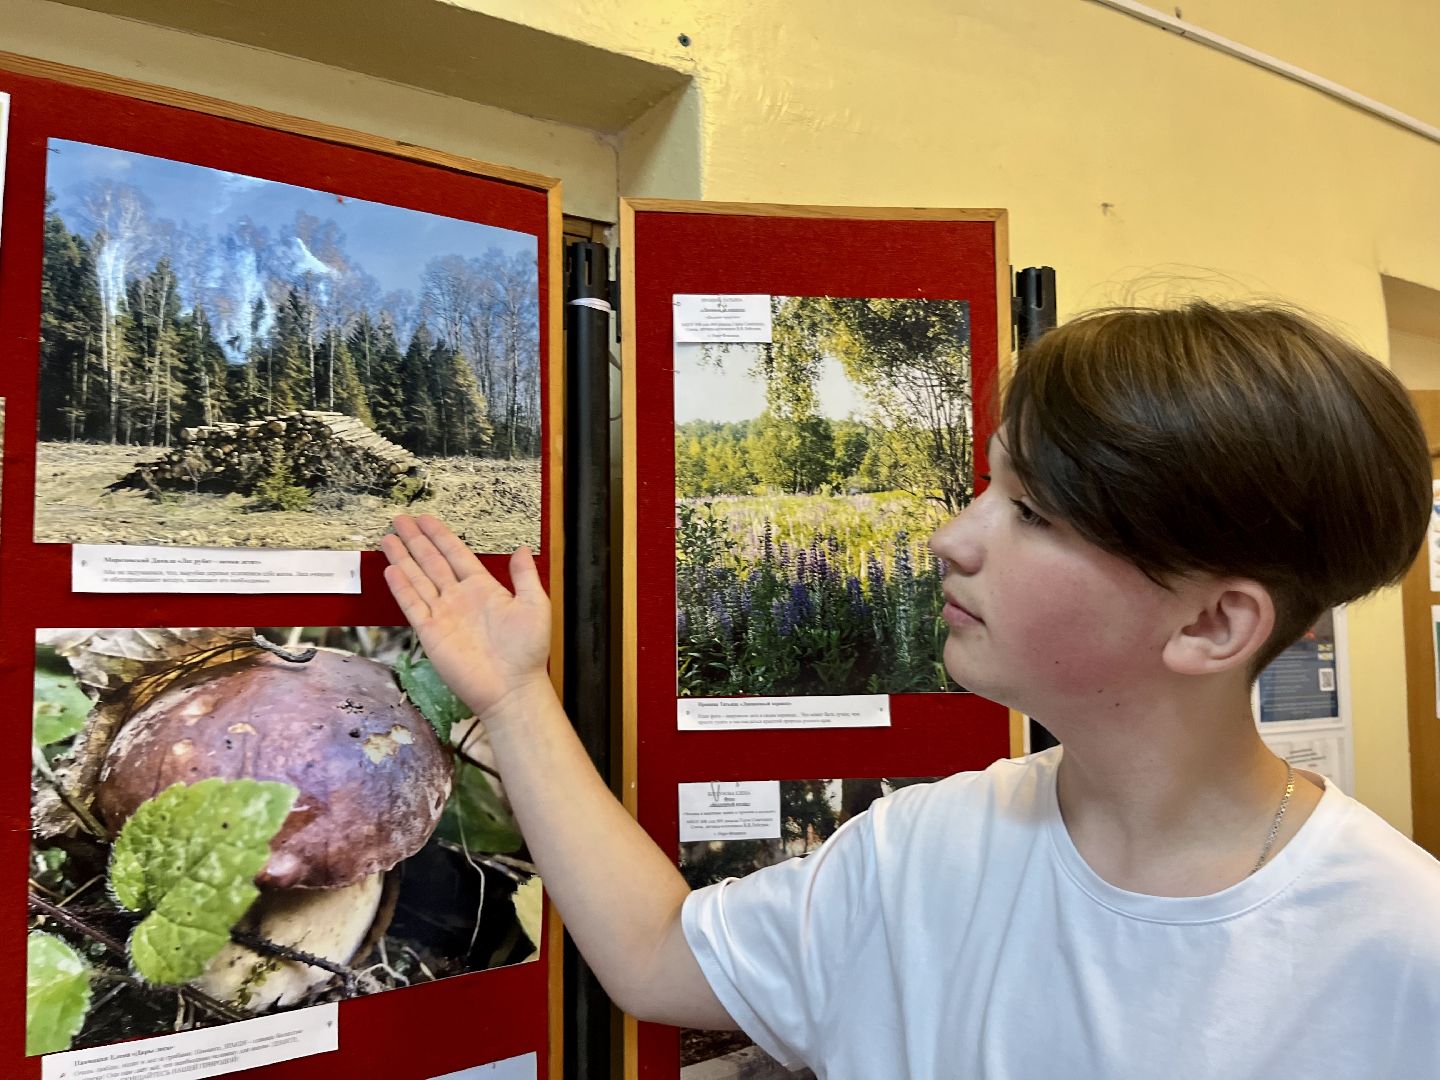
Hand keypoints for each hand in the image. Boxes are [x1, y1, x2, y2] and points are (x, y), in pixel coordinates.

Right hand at [382, 515, 550, 725]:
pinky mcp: (431, 634)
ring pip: (418, 579)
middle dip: (415, 540)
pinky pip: (413, 605)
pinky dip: (401, 588)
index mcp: (483, 588)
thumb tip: (522, 549)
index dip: (440, 536)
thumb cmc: (527, 649)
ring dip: (403, 558)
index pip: (456, 554)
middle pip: (431, 562)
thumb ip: (524, 576)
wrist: (512, 687)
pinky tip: (391, 570)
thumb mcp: (534, 605)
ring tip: (387, 538)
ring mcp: (443, 615)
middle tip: (399, 519)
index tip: (424, 519)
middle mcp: (459, 598)